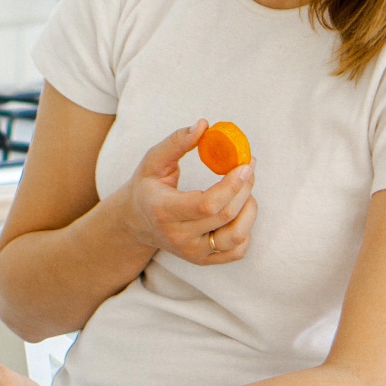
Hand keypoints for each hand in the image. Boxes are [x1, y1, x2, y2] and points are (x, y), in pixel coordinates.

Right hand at [117, 121, 256, 265]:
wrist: (136, 222)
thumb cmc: (147, 186)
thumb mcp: (153, 160)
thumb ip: (177, 141)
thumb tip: (203, 125)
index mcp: (163, 211)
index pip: (206, 204)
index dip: (232, 185)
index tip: (245, 164)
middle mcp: (178, 237)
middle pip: (225, 216)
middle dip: (245, 188)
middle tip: (248, 167)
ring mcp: (191, 252)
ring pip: (237, 236)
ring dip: (249, 209)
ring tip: (244, 190)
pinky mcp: (203, 260)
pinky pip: (237, 251)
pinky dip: (246, 229)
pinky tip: (238, 211)